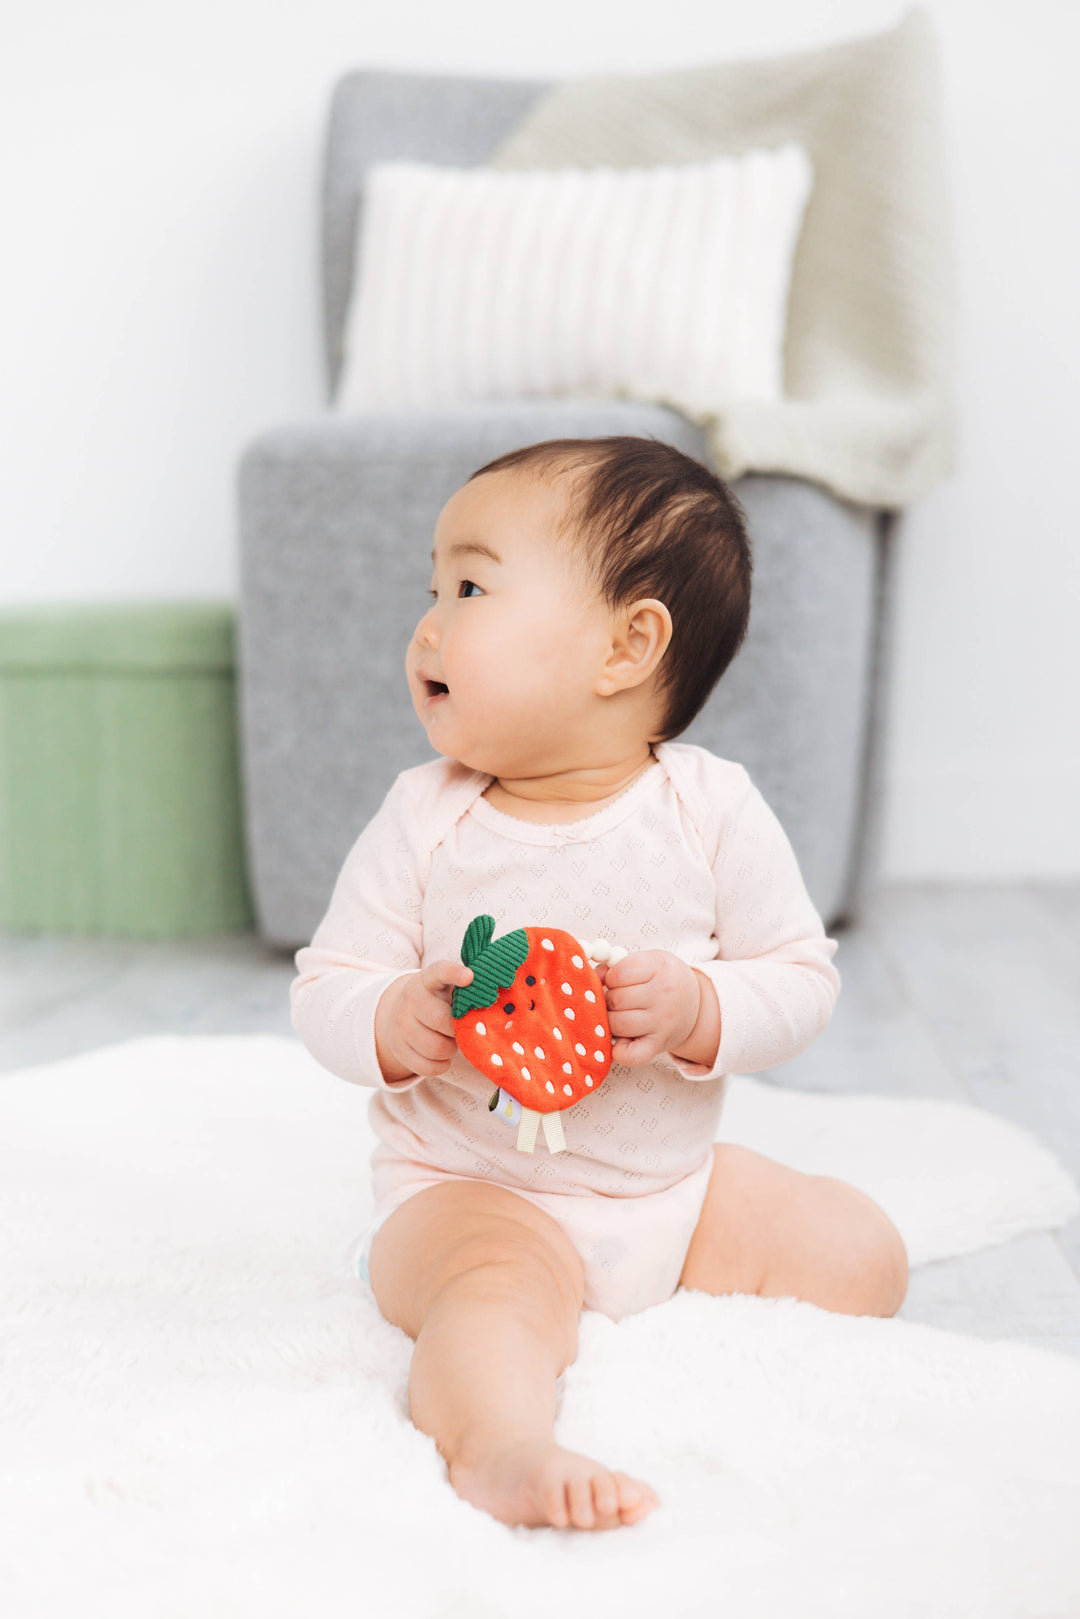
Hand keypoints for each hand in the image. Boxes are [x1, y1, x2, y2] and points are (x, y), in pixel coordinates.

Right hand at [375, 960, 473, 1081]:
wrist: (400, 1014)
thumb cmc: (437, 1000)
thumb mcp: (447, 987)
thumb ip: (467, 989)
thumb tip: (497, 994)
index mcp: (427, 980)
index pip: (439, 972)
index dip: (453, 973)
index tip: (470, 976)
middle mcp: (411, 1000)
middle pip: (440, 1019)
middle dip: (457, 1029)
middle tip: (461, 1028)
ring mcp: (401, 1025)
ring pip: (435, 1047)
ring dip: (450, 1048)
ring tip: (451, 1040)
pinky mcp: (399, 1049)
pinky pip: (427, 1066)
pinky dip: (441, 1064)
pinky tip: (442, 1055)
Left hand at [593, 950, 699, 1067]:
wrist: (695, 1005)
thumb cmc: (663, 980)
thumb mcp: (649, 961)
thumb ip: (619, 965)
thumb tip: (594, 978)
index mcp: (659, 968)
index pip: (618, 974)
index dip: (608, 977)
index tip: (615, 980)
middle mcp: (663, 996)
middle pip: (616, 1000)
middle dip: (608, 999)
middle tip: (617, 1000)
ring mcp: (661, 1023)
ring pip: (617, 1024)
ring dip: (610, 1021)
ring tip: (619, 1015)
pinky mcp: (658, 1045)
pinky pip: (631, 1055)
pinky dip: (620, 1051)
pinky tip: (620, 1040)